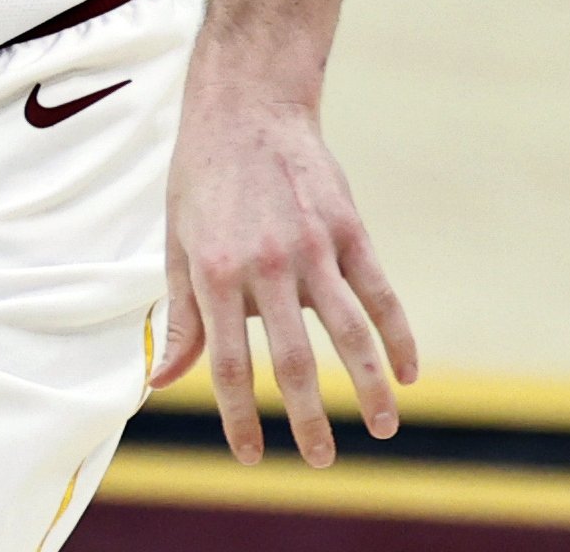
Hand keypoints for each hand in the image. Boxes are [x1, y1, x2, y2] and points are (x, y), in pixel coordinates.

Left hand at [150, 87, 417, 465]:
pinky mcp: (347, 228)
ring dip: (368, 388)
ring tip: (381, 429)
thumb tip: (161, 381)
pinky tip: (408, 373)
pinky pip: (380, 292)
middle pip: (294, 360)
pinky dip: (398, 336)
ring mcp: (311, 246)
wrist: (245, 107)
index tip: (252, 456)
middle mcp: (264, 265)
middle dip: (309, 419)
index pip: (228, 363)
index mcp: (213, 273)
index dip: (240, 416)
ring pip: (348, 333)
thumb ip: (179, 316)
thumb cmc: (202, 179)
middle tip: (322, 461)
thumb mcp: (176, 243)